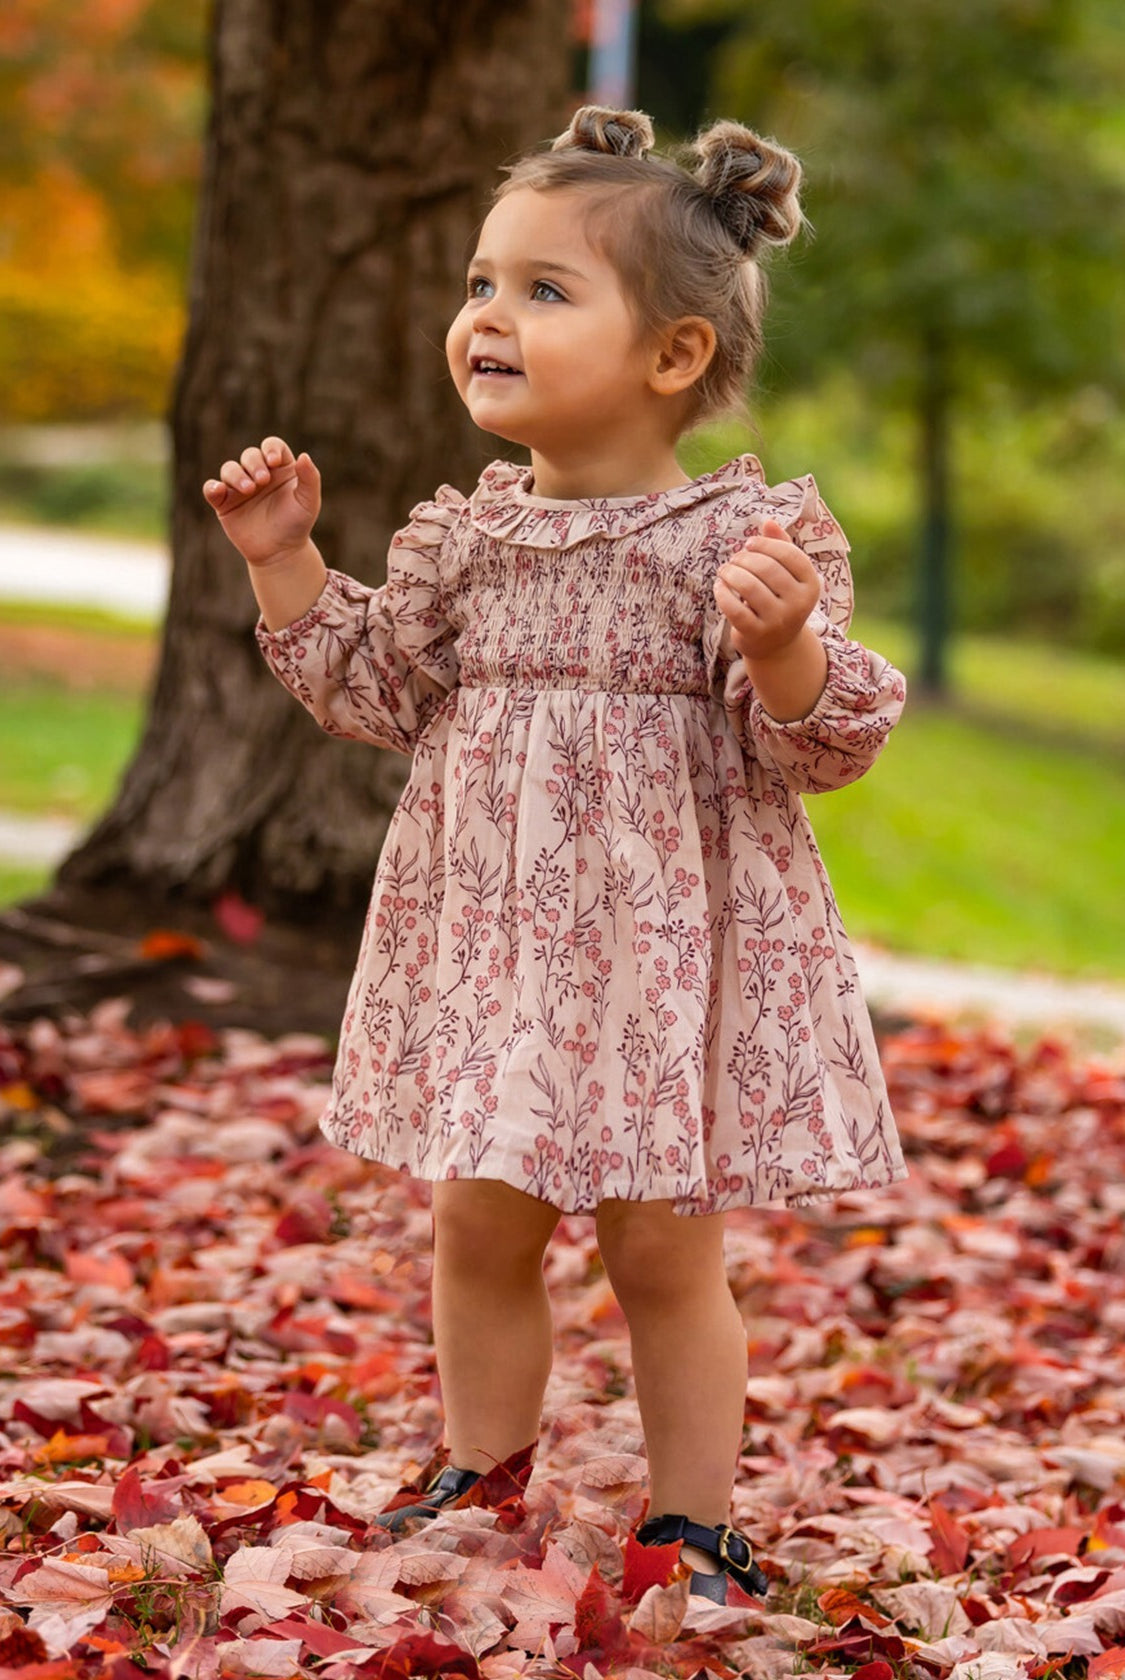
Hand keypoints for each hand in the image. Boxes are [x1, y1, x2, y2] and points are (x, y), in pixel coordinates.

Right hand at [202, 436, 320, 567]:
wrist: (280, 552)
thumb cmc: (297, 524)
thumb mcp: (309, 502)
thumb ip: (310, 478)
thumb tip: (304, 456)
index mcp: (279, 468)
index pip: (272, 446)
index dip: (271, 448)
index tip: (274, 461)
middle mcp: (258, 474)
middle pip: (250, 455)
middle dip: (254, 463)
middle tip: (262, 480)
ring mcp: (239, 487)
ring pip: (229, 469)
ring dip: (236, 475)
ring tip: (248, 489)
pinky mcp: (224, 503)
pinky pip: (211, 489)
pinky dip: (212, 487)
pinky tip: (219, 490)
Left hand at [714, 517, 820, 661]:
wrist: (776, 645)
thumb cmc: (779, 599)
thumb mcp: (787, 575)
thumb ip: (781, 547)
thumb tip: (768, 522)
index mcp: (811, 584)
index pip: (788, 553)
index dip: (765, 544)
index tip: (749, 544)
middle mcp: (799, 604)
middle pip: (766, 568)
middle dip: (744, 558)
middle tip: (733, 560)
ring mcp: (779, 621)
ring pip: (749, 586)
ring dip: (730, 573)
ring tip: (724, 571)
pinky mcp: (757, 634)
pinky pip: (734, 608)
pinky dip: (722, 593)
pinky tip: (719, 587)